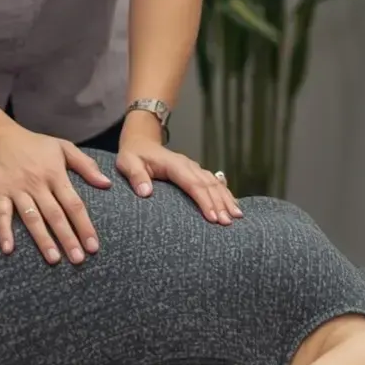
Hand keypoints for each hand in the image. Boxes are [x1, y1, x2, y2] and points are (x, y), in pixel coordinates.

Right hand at [0, 121, 110, 262]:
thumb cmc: (34, 144)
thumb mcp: (62, 147)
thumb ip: (85, 165)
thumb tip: (107, 184)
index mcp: (55, 174)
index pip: (74, 204)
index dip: (84, 225)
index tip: (93, 246)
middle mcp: (38, 184)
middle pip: (55, 215)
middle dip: (68, 238)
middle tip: (78, 259)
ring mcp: (18, 189)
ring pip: (32, 218)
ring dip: (43, 239)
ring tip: (54, 259)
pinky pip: (1, 214)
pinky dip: (4, 231)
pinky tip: (8, 249)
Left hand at [117, 120, 242, 224]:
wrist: (141, 141)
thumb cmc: (133, 155)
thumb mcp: (128, 163)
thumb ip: (136, 176)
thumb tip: (145, 192)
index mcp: (174, 164)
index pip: (192, 183)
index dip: (203, 200)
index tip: (212, 218)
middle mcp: (188, 165)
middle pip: (208, 185)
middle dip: (219, 204)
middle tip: (227, 223)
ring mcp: (194, 168)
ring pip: (214, 183)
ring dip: (226, 199)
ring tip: (236, 216)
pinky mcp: (196, 172)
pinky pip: (214, 182)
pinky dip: (225, 193)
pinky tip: (233, 204)